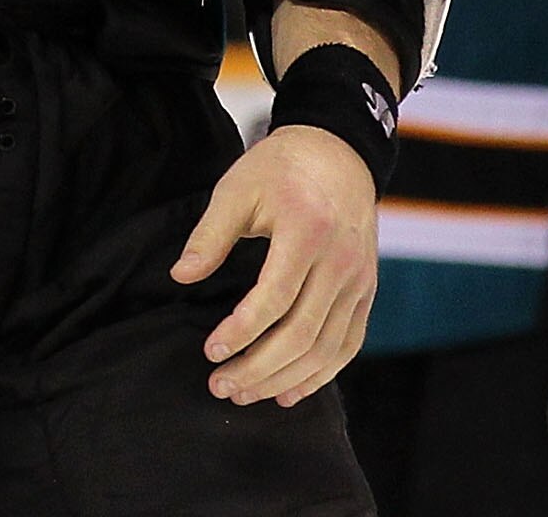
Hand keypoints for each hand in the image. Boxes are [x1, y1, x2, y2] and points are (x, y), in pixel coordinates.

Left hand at [173, 123, 378, 406]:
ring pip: (327, 349)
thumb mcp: (237, 189)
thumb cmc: (280, 169)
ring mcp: (360, 281)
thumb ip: (210, 236)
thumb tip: (180, 277)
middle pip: (302, 334)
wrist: (338, 154)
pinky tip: (288, 391)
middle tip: (220, 386)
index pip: (275, 299)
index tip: (211, 351)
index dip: (242, 331)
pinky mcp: (367, 292)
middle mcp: (341, 263)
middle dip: (258, 368)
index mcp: (307, 232)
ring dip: (285, 379)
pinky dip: (321, 375)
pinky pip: (348, 345)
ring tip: (244, 393)